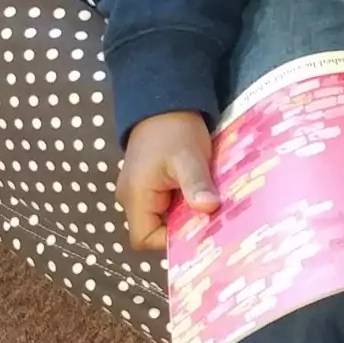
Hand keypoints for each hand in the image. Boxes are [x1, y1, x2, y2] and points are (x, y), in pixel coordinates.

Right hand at [117, 111, 218, 250]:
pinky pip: (166, 205)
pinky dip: (184, 204)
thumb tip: (209, 208)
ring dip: (185, 215)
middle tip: (211, 221)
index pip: (144, 239)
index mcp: (135, 196)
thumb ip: (196, 184)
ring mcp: (140, 191)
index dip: (170, 241)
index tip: (198, 228)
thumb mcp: (189, 157)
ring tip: (209, 208)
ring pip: (163, 218)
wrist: (165, 101)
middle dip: (182, 229)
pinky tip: (203, 196)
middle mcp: (132, 199)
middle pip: (154, 231)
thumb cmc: (174, 129)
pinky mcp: (150, 184)